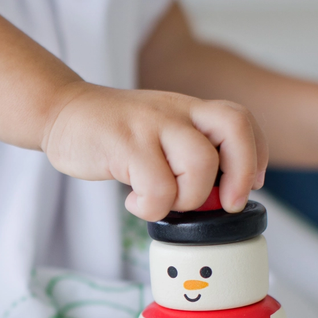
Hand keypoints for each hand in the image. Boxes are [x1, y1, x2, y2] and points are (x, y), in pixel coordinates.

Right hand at [42, 83, 267, 220]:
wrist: (61, 112)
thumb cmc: (114, 133)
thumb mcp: (160, 131)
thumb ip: (189, 153)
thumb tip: (219, 197)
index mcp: (188, 110)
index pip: (240, 120)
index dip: (255, 155)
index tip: (252, 184)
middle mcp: (175, 111)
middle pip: (233, 132)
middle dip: (240, 176)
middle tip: (227, 205)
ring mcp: (151, 125)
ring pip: (200, 165)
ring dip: (188, 198)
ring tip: (164, 201)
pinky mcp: (124, 144)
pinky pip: (157, 188)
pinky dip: (150, 207)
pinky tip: (134, 201)